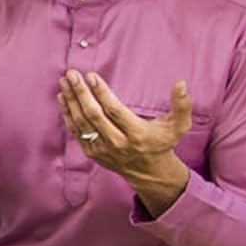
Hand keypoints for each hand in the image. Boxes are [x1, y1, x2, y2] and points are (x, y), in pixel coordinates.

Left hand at [58, 71, 192, 212]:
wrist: (149, 171)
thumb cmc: (162, 142)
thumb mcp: (179, 126)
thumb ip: (182, 106)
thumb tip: (181, 83)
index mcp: (136, 133)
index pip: (113, 110)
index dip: (101, 92)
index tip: (91, 76)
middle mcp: (117, 142)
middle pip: (93, 115)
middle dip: (81, 92)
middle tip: (72, 74)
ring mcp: (102, 149)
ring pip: (81, 123)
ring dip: (70, 101)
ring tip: (64, 82)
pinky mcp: (92, 153)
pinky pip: (76, 132)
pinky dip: (67, 114)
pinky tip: (63, 98)